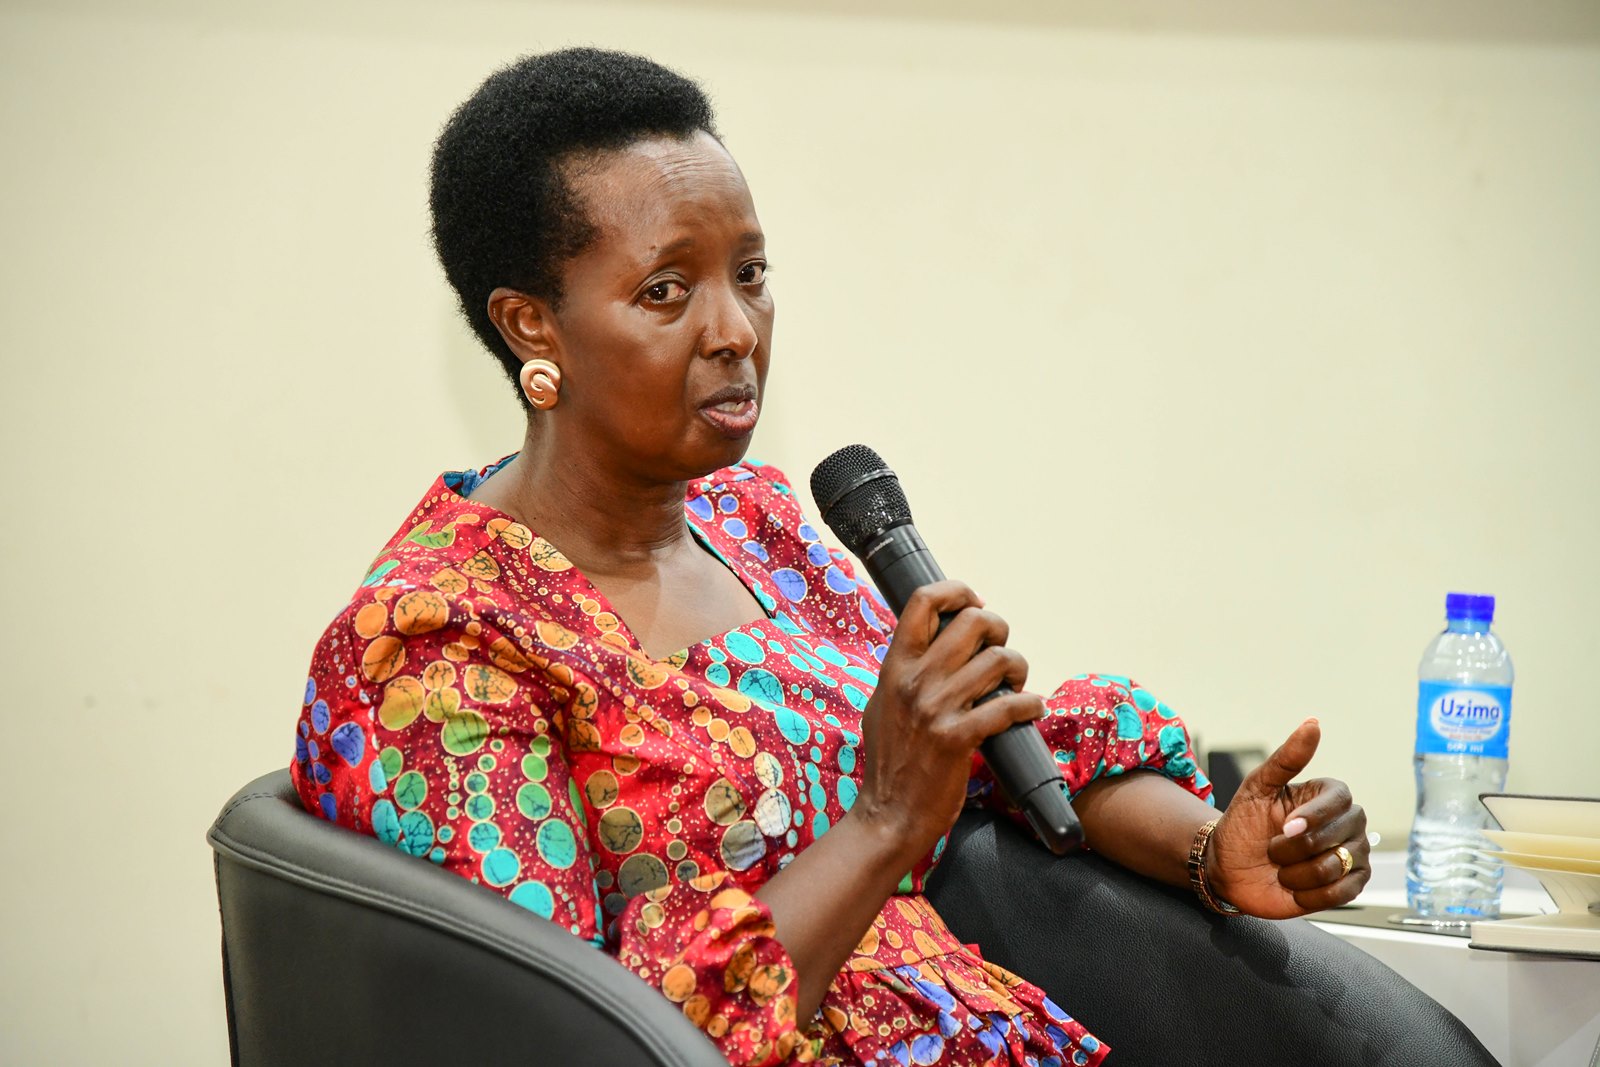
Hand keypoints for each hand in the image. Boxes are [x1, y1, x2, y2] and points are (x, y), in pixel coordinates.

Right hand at [852, 580, 1045, 868]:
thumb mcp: (882, 704)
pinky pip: (1008, 707)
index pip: (923, 601)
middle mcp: (914, 681)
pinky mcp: (957, 739)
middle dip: (998, 629)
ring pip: (997, 661)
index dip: (958, 591)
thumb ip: (903, 673)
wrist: (887, 814)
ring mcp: (935, 709)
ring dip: (1018, 668)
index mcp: (895, 667)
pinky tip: (1031, 710)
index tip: (974, 604)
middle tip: (1000, 650)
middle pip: (973, 621)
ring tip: (1016, 683)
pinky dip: (1030, 705)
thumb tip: (928, 646)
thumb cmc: (889, 762)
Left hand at [1207, 718, 1369, 919]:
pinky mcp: (1348, 886)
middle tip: (1273, 849)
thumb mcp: (1257, 787)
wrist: (1228, 868)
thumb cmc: (1243, 824)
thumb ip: (1287, 758)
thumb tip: (1313, 724)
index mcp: (1328, 797)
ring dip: (1297, 873)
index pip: (1340, 801)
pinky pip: (1341, 893)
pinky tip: (1293, 886)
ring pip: (1337, 868)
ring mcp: (1351, 856)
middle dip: (1296, 849)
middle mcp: (1347, 824)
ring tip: (1281, 867)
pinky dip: (1309, 893)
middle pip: (1339, 837)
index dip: (1313, 817)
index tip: (1284, 826)